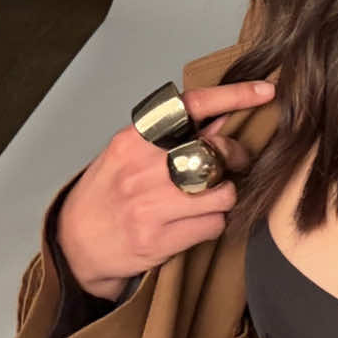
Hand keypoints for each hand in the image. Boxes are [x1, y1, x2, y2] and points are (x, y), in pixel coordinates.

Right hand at [55, 81, 274, 300]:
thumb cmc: (105, 195)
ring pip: (223, 192)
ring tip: (206, 200)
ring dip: (224, 196)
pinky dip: (214, 224)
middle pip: (216, 150)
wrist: (73, 246)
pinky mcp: (158, 239)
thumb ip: (170, 135)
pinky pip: (214, 225)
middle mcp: (142, 168)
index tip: (264, 91)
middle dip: (236, 157)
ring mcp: (149, 205)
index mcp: (134, 139)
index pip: (191, 106)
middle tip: (232, 165)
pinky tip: (195, 223)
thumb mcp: (126, 154)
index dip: (234, 95)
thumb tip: (222, 114)